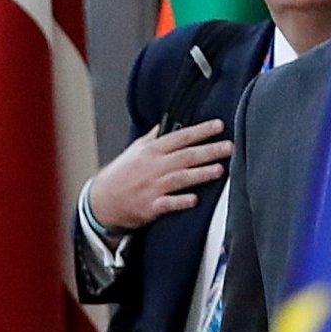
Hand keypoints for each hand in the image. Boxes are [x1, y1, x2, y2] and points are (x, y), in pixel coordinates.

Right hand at [82, 121, 233, 232]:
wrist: (101, 201)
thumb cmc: (120, 175)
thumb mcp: (135, 150)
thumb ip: (154, 138)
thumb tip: (167, 124)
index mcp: (152, 151)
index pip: (181, 137)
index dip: (201, 131)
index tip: (219, 125)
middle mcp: (153, 167)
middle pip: (185, 156)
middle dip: (209, 151)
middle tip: (229, 147)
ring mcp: (152, 187)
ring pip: (180, 178)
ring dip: (200, 174)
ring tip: (220, 170)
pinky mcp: (150, 207)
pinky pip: (168, 204)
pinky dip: (181, 201)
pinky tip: (195, 200)